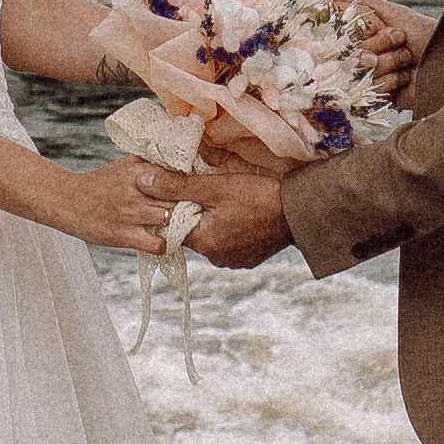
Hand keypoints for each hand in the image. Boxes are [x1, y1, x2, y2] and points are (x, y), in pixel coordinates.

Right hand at [50, 161, 193, 255]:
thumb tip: (179, 159)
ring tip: (180, 228)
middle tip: (197, 213)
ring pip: (170, 220)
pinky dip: (164, 244)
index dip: (191, 186)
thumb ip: (151, 162)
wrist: (67, 201)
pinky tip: (163, 241)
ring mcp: (130, 213)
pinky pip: (157, 244)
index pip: (178, 176)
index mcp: (140, 170)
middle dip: (189, 206)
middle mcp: (136, 189)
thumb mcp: (125, 165)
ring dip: (178, 226)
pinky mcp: (123, 235)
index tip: (199, 194)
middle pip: (178, 198)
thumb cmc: (100, 183)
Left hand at [135, 162, 293, 268]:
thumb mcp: (214, 186)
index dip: (174, 207)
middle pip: (193, 232)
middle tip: (209, 191)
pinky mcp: (250, 259)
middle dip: (196, 212)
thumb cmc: (258, 196)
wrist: (302, 213)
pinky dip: (231, 229)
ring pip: (212, 238)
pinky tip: (242, 214)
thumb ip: (177, 186)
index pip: (172, 228)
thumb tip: (142, 181)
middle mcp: (216, 258)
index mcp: (204, 242)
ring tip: (229, 201)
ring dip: (215, 221)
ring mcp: (234, 261)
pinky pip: (230, 243)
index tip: (182, 190)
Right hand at [331, 0, 432, 104]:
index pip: (345, 37)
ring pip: (363, 73)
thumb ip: (361, 2)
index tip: (391, 30)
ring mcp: (370, 81)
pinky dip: (391, 82)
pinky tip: (405, 79)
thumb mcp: (394, 13)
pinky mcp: (379, 100)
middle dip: (382, 46)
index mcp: (362, 40)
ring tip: (407, 63)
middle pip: (353, 55)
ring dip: (390, 64)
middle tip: (403, 43)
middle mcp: (363, 61)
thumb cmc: (425, 34)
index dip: (368, 33)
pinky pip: (372, 91)